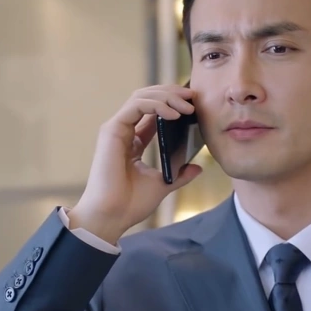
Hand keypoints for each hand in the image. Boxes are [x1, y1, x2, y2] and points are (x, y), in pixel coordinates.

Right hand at [69, 84, 203, 243]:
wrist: (112, 216)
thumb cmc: (130, 204)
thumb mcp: (163, 185)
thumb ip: (179, 174)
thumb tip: (198, 167)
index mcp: (134, 142)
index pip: (153, 112)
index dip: (172, 103)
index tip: (194, 105)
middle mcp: (124, 132)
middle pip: (148, 98)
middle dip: (171, 93)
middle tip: (193, 97)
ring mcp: (117, 129)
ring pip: (141, 96)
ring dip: (167, 96)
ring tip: (187, 105)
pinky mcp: (112, 130)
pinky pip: (137, 105)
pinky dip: (157, 105)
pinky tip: (173, 114)